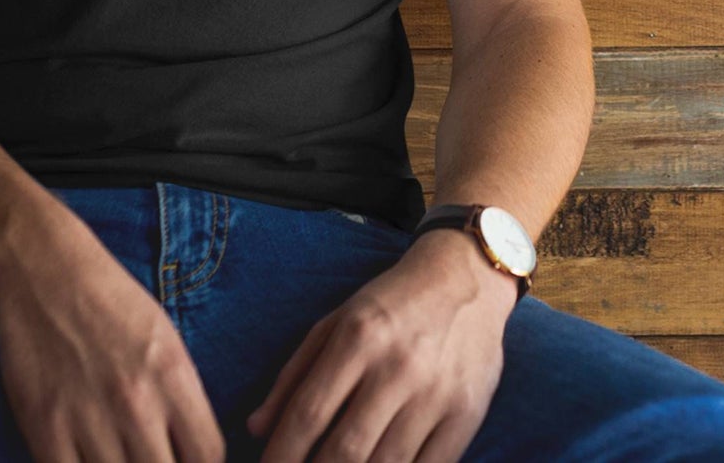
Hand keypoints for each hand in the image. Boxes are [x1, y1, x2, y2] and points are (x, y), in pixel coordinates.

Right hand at [0, 202, 226, 462]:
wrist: (46, 271)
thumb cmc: (111, 300)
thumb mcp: (165, 338)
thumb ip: (181, 397)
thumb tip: (190, 450)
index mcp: (173, 375)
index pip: (209, 455)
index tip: (187, 462)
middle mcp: (137, 402)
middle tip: (148, 458)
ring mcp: (90, 420)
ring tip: (117, 457)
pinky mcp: (46, 430)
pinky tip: (85, 461)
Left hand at [245, 227, 519, 461]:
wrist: (465, 277)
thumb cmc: (391, 303)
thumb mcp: (337, 321)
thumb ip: (295, 373)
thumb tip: (256, 429)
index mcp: (358, 336)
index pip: (308, 412)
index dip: (282, 454)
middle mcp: (397, 366)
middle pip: (345, 449)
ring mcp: (436, 393)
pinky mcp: (467, 413)